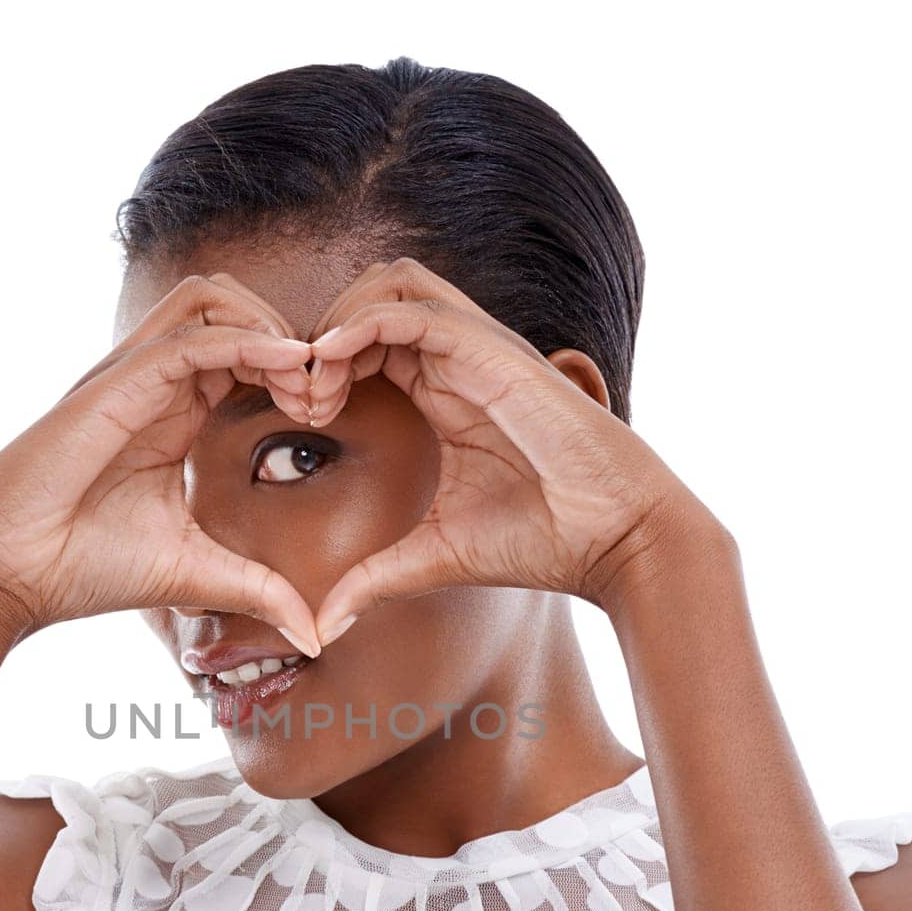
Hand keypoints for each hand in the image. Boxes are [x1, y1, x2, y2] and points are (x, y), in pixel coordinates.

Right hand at [0, 274, 319, 651]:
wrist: (7, 576)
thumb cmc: (84, 568)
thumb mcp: (196, 575)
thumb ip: (259, 590)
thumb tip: (317, 636)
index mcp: (174, 414)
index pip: (245, 353)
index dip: (295, 369)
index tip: (329, 413)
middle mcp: (154, 384)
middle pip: (235, 308)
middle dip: (292, 338)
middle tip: (324, 393)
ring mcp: (131, 377)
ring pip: (211, 300)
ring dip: (270, 327)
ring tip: (306, 380)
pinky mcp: (115, 385)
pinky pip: (190, 337)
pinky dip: (245, 341)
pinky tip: (289, 367)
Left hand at [301, 258, 717, 638]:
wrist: (615, 539)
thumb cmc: (542, 541)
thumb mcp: (434, 556)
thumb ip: (374, 577)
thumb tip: (323, 626)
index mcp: (443, 392)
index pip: (364, 342)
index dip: (319, 366)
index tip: (296, 419)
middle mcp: (459, 360)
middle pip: (368, 297)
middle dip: (317, 335)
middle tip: (297, 399)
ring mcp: (478, 350)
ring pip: (388, 285)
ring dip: (336, 323)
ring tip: (316, 386)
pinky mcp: (493, 353)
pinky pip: (412, 309)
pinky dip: (362, 324)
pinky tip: (331, 367)